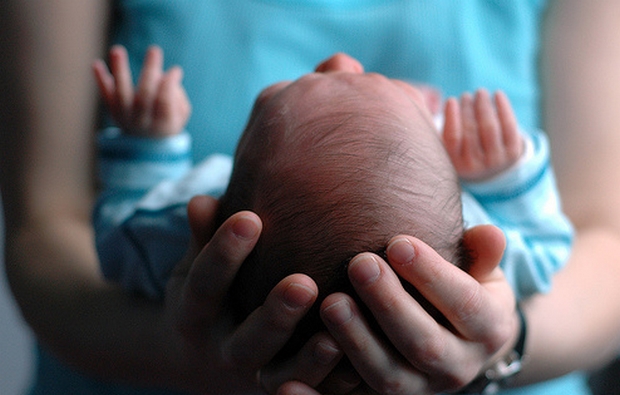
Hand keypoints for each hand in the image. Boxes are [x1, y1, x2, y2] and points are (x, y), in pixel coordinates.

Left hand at [93, 45, 190, 136]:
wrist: (145, 142)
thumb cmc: (167, 120)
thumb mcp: (180, 114)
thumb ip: (177, 96)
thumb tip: (162, 76)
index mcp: (163, 124)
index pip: (165, 102)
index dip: (170, 84)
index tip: (176, 69)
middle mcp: (142, 122)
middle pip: (144, 96)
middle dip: (150, 71)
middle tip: (155, 49)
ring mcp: (125, 117)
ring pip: (121, 94)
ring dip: (120, 71)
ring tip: (118, 50)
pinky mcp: (113, 111)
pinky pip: (106, 95)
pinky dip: (101, 80)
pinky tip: (96, 63)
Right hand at [163, 195, 326, 392]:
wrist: (201, 355)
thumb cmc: (209, 292)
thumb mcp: (194, 266)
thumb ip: (202, 236)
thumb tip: (200, 202)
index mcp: (194, 314)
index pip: (205, 283)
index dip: (223, 253)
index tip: (250, 219)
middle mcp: (221, 351)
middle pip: (247, 341)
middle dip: (276, 314)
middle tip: (304, 285)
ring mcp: (252, 376)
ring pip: (279, 376)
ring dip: (308, 359)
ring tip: (335, 336)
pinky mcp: (282, 389)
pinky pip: (307, 392)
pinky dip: (330, 382)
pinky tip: (358, 362)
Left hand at [278, 225, 519, 394]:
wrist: (459, 340)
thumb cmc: (462, 290)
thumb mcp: (480, 273)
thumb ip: (482, 255)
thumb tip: (490, 231)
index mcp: (487, 331)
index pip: (463, 303)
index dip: (432, 275)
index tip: (398, 242)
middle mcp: (457, 367)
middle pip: (423, 344)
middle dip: (389, 304)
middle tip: (359, 263)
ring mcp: (420, 390)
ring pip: (388, 378)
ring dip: (357, 342)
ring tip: (330, 303)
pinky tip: (287, 384)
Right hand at [442, 89, 522, 181]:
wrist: (490, 171)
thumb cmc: (462, 152)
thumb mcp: (447, 148)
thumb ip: (438, 129)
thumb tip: (425, 102)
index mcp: (456, 166)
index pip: (453, 139)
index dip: (452, 116)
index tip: (451, 99)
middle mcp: (476, 167)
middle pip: (472, 130)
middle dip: (469, 109)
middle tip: (466, 96)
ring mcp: (497, 161)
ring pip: (490, 127)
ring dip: (484, 105)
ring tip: (480, 93)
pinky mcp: (513, 153)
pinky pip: (509, 126)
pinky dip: (503, 108)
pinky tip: (498, 95)